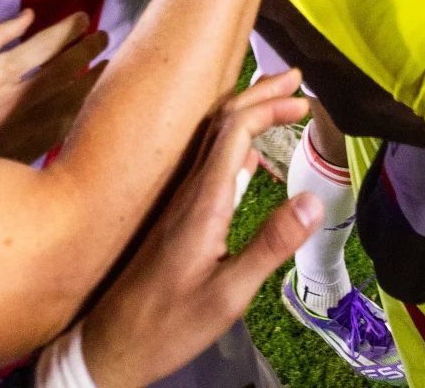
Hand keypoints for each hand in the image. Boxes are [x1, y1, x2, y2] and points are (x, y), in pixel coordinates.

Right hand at [0, 10, 107, 168]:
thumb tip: (29, 16)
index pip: (47, 44)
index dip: (71, 28)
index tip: (83, 19)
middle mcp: (15, 102)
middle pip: (69, 69)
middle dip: (91, 48)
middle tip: (102, 37)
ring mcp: (26, 130)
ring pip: (76, 99)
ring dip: (95, 79)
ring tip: (105, 65)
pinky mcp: (32, 152)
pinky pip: (68, 126)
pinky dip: (82, 109)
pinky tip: (88, 99)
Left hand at [78, 73, 317, 387]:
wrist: (111, 346)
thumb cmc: (167, 325)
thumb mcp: (227, 295)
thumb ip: (269, 246)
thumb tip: (313, 200)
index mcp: (202, 201)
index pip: (234, 130)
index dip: (268, 106)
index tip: (304, 100)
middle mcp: (188, 192)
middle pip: (222, 123)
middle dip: (260, 94)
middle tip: (295, 80)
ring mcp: (180, 203)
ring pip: (214, 139)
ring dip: (248, 114)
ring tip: (280, 103)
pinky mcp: (178, 218)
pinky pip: (209, 163)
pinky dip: (236, 144)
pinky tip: (249, 156)